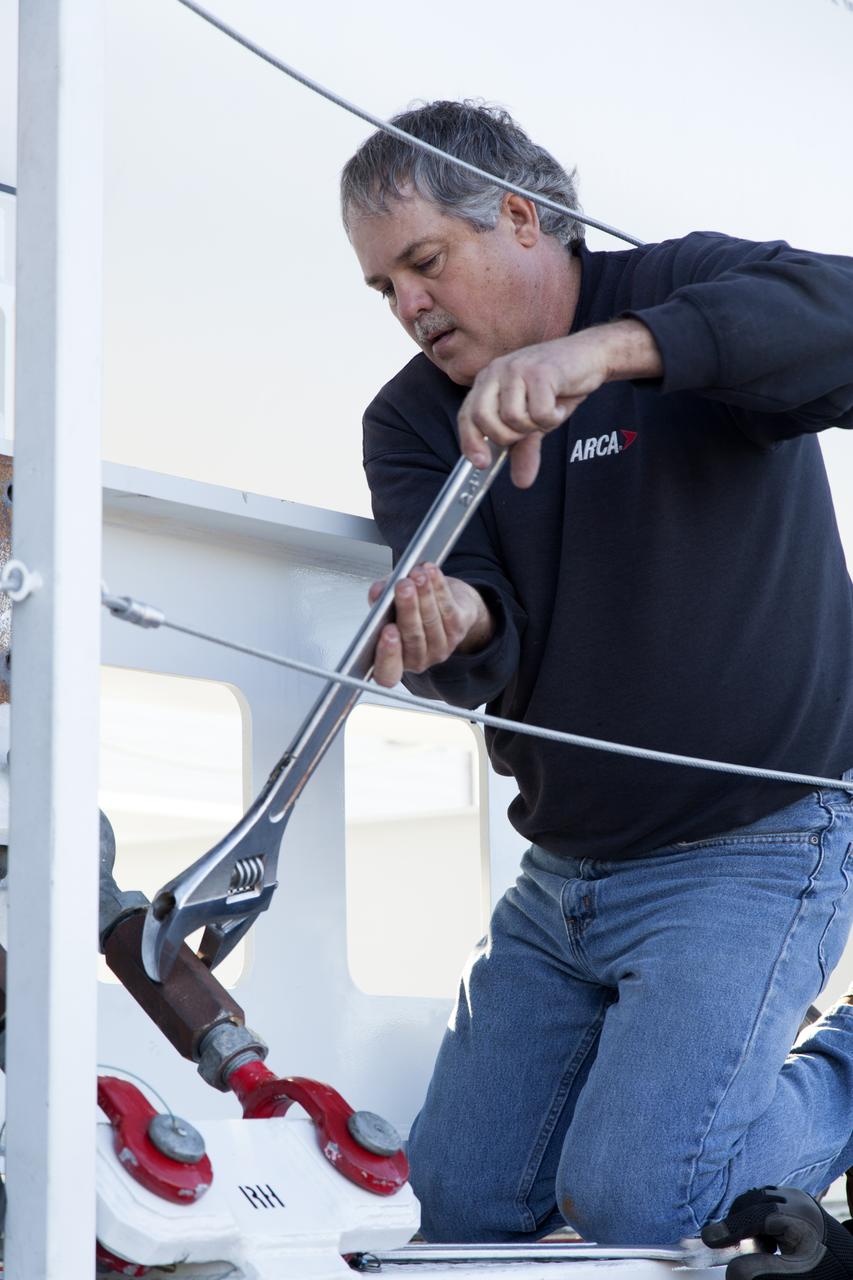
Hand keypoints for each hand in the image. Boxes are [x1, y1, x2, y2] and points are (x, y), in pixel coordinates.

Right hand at [368, 564, 493, 687]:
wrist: (440, 601)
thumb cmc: (407, 608)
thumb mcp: (386, 603)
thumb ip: (379, 599)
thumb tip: (377, 593)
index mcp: (392, 660)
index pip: (387, 673)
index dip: (387, 655)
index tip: (387, 630)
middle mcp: (416, 660)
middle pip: (412, 637)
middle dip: (408, 609)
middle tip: (402, 586)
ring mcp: (440, 648)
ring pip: (431, 621)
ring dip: (425, 594)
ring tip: (417, 574)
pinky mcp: (458, 631)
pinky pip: (448, 608)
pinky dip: (439, 588)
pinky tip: (431, 573)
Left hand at [457, 319, 662, 487]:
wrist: (590, 357)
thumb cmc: (557, 387)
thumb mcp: (535, 421)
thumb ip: (525, 449)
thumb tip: (521, 481)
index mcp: (488, 381)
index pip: (467, 416)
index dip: (470, 442)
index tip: (482, 464)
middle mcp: (497, 372)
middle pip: (483, 418)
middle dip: (507, 436)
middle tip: (528, 429)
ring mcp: (516, 368)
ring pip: (512, 418)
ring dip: (535, 425)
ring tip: (547, 411)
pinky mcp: (539, 371)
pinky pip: (539, 413)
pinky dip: (553, 417)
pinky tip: (559, 404)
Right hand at [701, 1186, 852, 1279]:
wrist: (845, 1260)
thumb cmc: (820, 1268)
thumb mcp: (792, 1274)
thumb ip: (761, 1270)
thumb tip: (731, 1270)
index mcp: (798, 1215)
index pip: (756, 1216)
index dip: (730, 1227)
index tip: (708, 1239)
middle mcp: (795, 1198)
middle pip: (752, 1202)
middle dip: (737, 1223)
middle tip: (728, 1245)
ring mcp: (794, 1195)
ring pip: (756, 1200)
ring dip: (748, 1221)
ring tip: (762, 1248)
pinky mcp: (792, 1199)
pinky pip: (764, 1202)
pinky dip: (758, 1219)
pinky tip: (768, 1241)